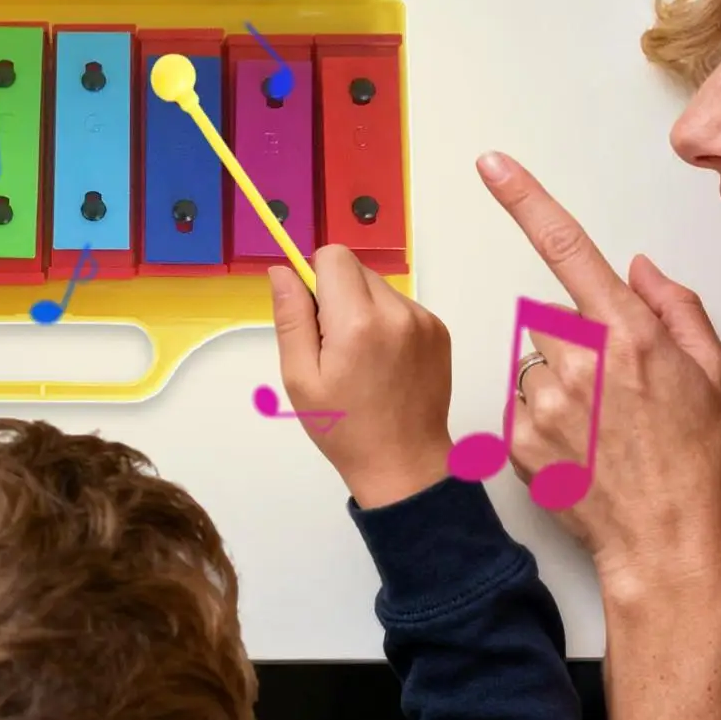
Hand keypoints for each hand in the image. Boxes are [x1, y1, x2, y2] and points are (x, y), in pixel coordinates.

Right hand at [269, 245, 452, 508]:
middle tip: (333, 344)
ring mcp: (423, 320)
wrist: (404, 464)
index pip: (333, 256)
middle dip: (337, 294)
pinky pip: (400, 305)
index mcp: (357, 322)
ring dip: (362, 307)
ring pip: (378, 286)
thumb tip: (282, 270)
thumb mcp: (300, 377)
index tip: (313, 313)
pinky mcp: (438, 330)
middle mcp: (396, 311)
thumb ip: (291, 317)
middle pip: (356, 269)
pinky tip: (383, 360)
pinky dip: (386, 322)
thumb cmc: (344, 427)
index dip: (315, 275)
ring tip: (361, 357)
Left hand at [477, 152, 720, 601]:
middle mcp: (579, 359)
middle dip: (574, 342)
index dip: (525, 200)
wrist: (668, 542)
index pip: (567, 248)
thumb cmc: (698, 461)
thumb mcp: (713, 374)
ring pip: (533, 363)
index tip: (492, 165)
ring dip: (557, 384)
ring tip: (598, 427)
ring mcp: (543, 399)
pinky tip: (579, 448)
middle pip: (549, 317)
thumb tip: (637, 266)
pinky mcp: (517, 435)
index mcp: (627, 333)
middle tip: (612, 390)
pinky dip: (542, 421)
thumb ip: (673, 307)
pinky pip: (520, 406)